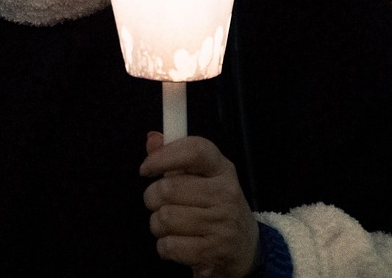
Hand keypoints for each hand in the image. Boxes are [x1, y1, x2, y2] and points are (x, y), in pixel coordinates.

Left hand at [141, 132, 259, 277]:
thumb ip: (174, 157)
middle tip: (158, 203)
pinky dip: (164, 247)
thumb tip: (153, 139)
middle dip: (152, 198)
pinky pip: (170, 245)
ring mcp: (222, 224)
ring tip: (169, 225)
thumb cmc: (215, 207)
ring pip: (165, 218)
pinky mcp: (214, 251)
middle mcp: (226, 193)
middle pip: (168, 189)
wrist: (244, 248)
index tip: (146, 168)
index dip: (164, 156)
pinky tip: (177, 243)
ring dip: (157, 224)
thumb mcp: (202, 178)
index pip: (194, 151)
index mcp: (222, 169)